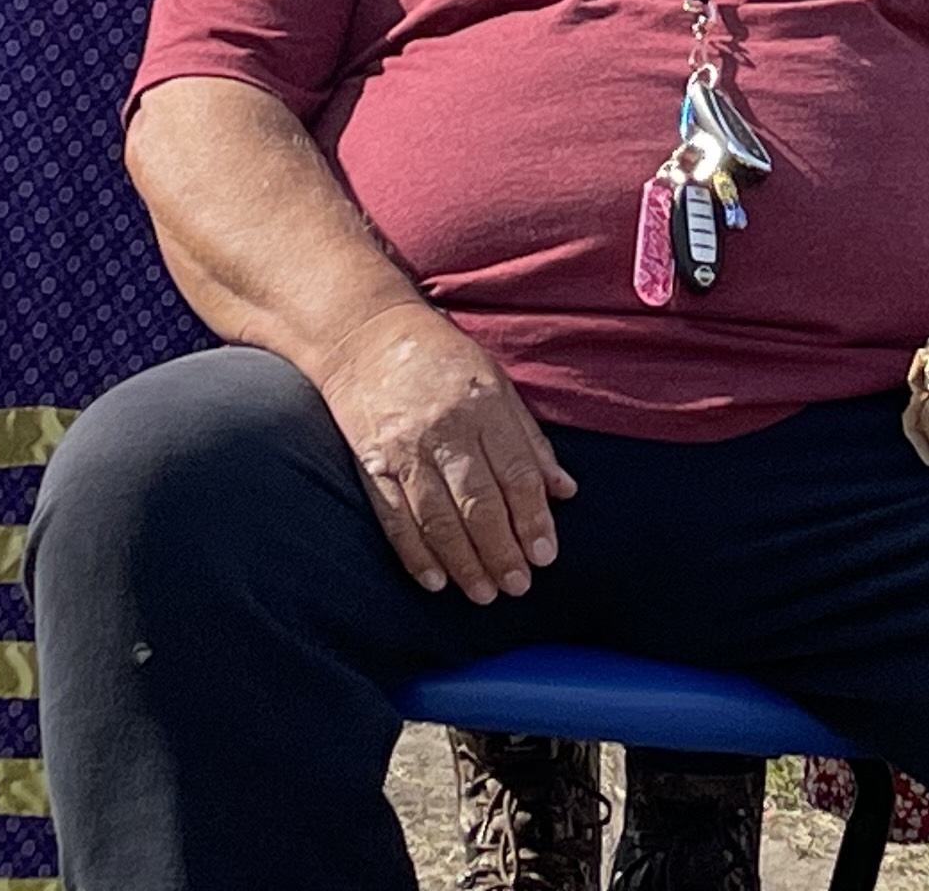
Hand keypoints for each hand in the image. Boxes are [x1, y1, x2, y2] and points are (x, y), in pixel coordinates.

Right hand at [309, 301, 575, 602]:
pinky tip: (435, 580)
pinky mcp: (371, 463)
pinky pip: (395, 518)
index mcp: (484, 405)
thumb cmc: (442, 358)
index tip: (545, 555)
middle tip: (518, 586)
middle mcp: (445, 429)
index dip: (533, 519)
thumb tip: (564, 491)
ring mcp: (404, 449)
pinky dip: (415, 554)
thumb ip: (529, 439)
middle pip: (479, 503)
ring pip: (438, 518)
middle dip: (501, 551)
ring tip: (484, 593)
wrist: (364, 334)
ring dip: (464, 562)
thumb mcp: (496, 382)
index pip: (516, 473)